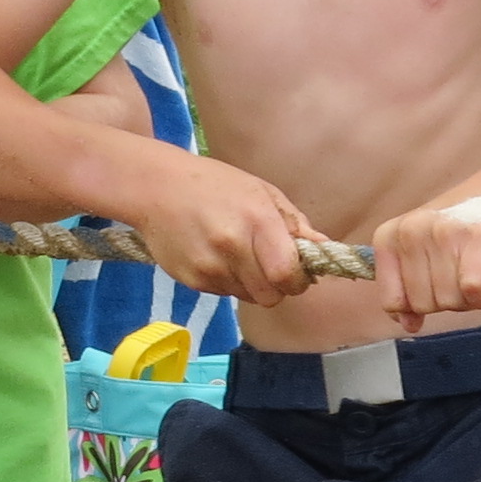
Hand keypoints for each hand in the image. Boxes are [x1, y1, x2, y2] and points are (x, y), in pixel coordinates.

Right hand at [128, 150, 318, 306]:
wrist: (156, 187)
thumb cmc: (214, 185)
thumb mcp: (261, 192)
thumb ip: (295, 224)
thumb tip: (324, 248)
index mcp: (257, 220)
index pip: (288, 274)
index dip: (298, 280)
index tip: (297, 273)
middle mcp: (233, 246)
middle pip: (271, 296)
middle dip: (277, 287)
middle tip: (270, 268)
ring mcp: (209, 266)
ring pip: (248, 297)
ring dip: (252, 284)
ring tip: (237, 254)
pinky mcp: (191, 280)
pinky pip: (223, 293)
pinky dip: (227, 281)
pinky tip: (215, 255)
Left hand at [371, 193, 480, 331]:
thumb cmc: (459, 226)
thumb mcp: (420, 251)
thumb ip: (407, 288)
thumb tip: (408, 325)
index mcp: (389, 236)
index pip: (393, 301)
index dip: (417, 306)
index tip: (436, 287)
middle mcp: (412, 231)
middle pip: (424, 304)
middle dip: (447, 301)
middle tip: (463, 277)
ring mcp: (445, 232)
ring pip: (449, 301)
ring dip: (469, 299)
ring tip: (478, 273)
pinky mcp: (480, 237)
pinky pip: (473, 291)